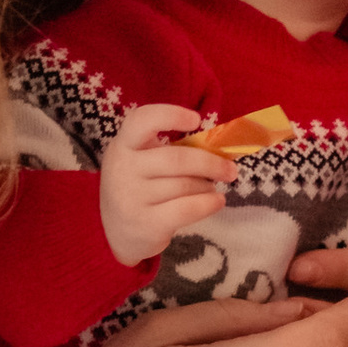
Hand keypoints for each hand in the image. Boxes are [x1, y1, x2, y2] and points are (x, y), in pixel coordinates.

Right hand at [98, 103, 223, 267]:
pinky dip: (209, 204)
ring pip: (185, 185)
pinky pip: (188, 208)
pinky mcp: (146, 223)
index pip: (141, 120)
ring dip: (207, 186)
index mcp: (124, 144)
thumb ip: (171, 150)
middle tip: (230, 169)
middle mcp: (123, 168)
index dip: (171, 115)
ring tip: (211, 187)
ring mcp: (132, 197)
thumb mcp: (142, 161)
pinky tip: (217, 201)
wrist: (117, 232)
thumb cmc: (140, 187)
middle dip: (211, 163)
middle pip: (177, 159)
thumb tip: (219, 148)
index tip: (196, 120)